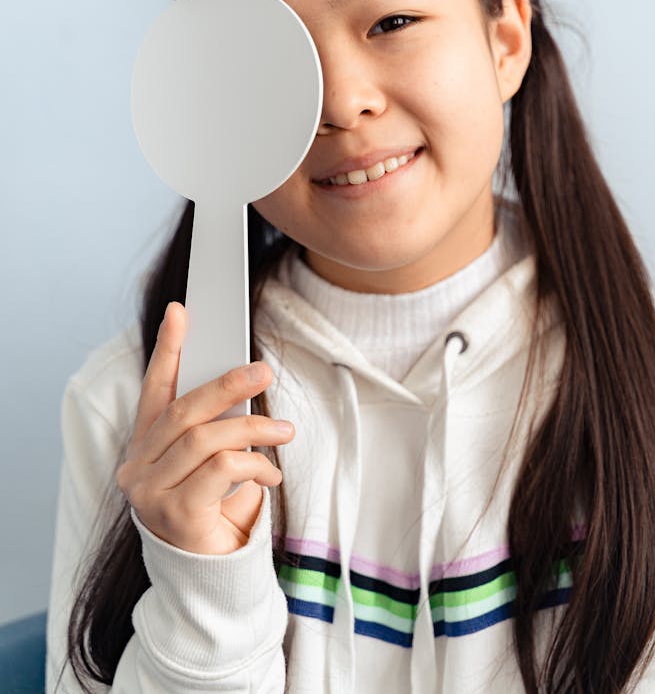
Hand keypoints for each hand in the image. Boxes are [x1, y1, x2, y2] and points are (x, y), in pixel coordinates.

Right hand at [116, 301, 293, 554]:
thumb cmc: (212, 507)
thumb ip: (215, 424)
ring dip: (251, 427)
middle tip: (262, 370)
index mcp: (144, 446)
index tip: (180, 311)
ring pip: (204, 439)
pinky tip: (271, 472)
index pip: (155, 389)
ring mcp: (151, 493)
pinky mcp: (175, 516)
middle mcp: (138, 467)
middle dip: (226, 385)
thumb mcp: (211, 460)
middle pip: (183, 410)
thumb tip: (243, 379)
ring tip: (285, 429)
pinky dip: (253, 464)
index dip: (168, 348)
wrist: (209, 574)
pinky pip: (220, 471)